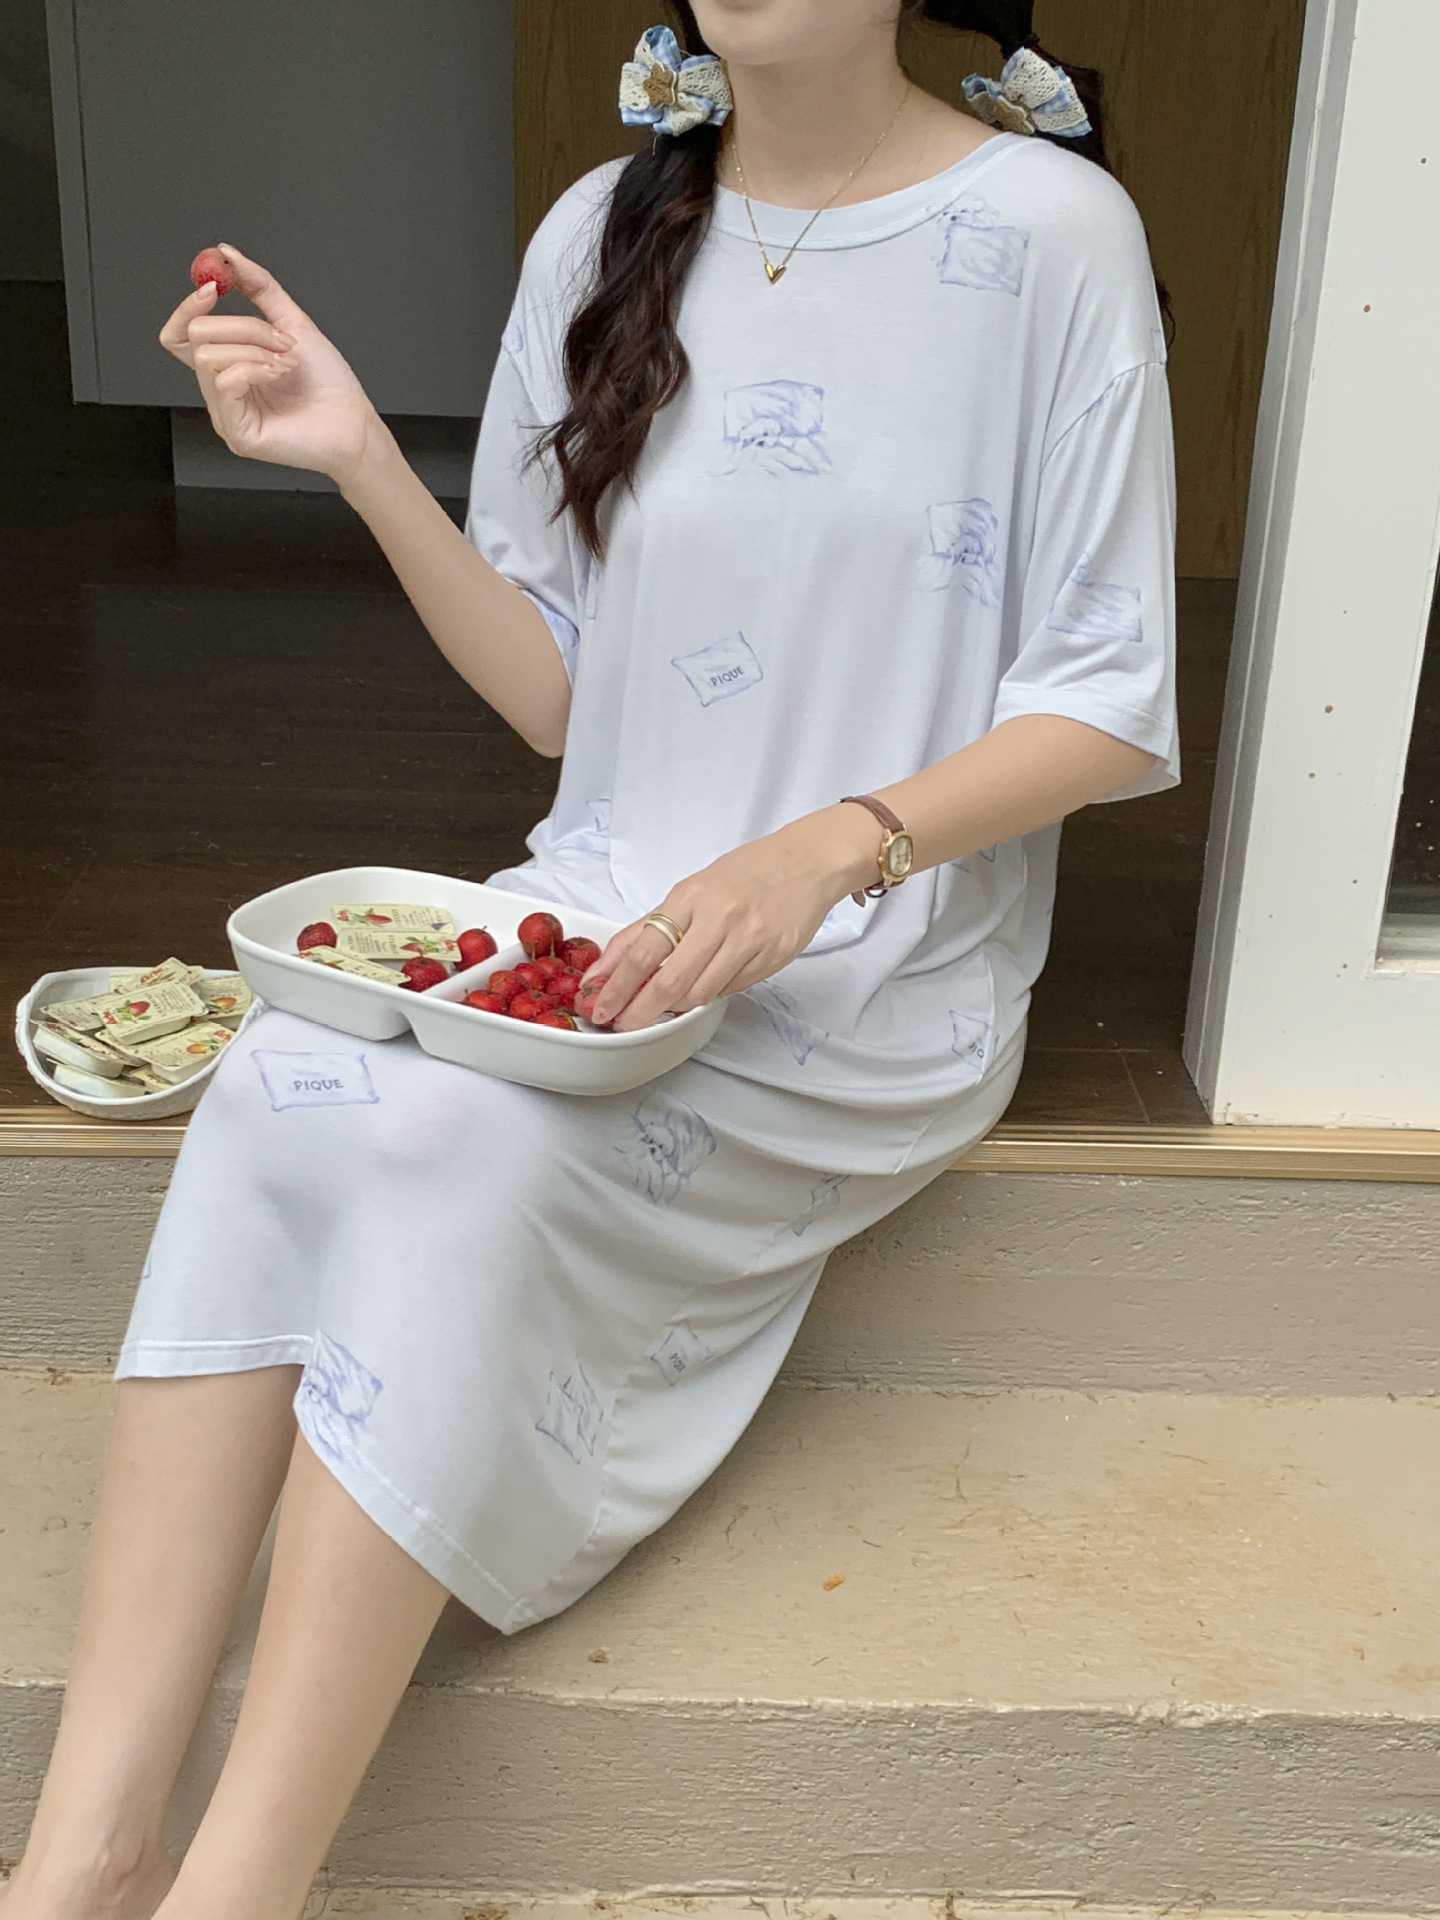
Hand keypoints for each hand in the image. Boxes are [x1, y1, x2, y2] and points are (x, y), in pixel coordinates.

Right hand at [158, 243, 382, 486]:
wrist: (355, 423)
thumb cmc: (329, 383)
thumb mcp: (292, 322)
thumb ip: (258, 287)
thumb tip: (225, 253)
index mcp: (229, 366)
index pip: (182, 334)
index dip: (189, 306)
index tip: (213, 285)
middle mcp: (221, 391)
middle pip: (194, 337)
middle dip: (242, 327)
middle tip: (280, 338)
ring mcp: (226, 414)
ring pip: (209, 357)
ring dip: (254, 349)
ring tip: (287, 361)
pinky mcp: (237, 434)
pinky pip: (225, 384)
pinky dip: (255, 369)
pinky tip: (281, 374)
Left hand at [586, 805, 878, 1031]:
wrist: (808, 863)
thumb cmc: (747, 873)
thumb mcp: (691, 889)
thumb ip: (651, 927)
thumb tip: (610, 966)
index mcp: (691, 897)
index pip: (642, 951)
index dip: (616, 986)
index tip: (598, 1006)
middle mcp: (720, 919)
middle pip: (669, 983)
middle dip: (639, 1012)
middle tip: (621, 1025)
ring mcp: (749, 941)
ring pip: (700, 994)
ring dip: (673, 1008)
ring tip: (660, 1007)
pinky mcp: (772, 958)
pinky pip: (730, 989)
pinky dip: (709, 994)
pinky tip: (703, 985)